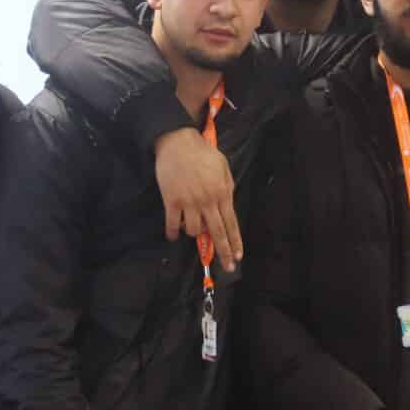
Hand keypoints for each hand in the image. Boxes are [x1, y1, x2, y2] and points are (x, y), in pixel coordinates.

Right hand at [154, 128, 240, 270]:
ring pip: (194, 231)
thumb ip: (228, 186)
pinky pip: (173, 224)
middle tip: (227, 267)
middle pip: (217, 233)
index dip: (235, 242)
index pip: (231, 223)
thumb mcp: (223, 167)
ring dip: (194, 234)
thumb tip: (229, 203)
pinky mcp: (172, 201)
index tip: (237, 256)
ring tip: (192, 228)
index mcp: (222, 193)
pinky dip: (173, 233)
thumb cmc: (203, 153)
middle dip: (224, 252)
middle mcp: (207, 201)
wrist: (178, 142)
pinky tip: (173, 236)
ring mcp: (189, 202)